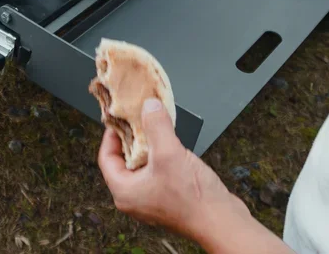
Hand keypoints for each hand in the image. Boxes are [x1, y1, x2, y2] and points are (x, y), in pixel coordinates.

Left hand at [98, 99, 281, 253]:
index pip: (106, 157)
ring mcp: (152, 199)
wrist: (222, 222)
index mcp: (124, 192)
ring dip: (150, 145)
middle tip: (140, 118)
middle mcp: (135, 198)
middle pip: (124, 160)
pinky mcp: (169, 198)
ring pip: (143, 165)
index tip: (120, 118)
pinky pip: (158, 171)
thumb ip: (156, 125)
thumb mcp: (169, 153)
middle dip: (133, 137)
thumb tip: (148, 106)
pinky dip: (162, 155)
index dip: (112, 134)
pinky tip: (173, 144)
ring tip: (157, 127)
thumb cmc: (193, 200)